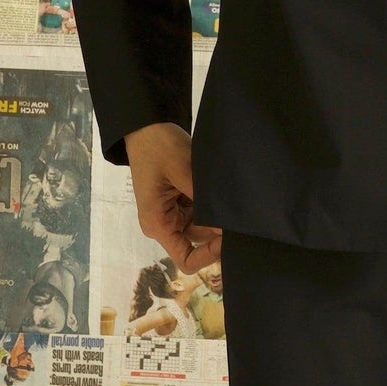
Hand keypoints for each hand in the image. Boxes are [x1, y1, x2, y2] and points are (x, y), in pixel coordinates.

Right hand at [125, 121, 220, 274]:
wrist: (147, 125)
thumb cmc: (158, 147)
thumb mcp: (183, 170)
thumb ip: (206, 200)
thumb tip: (230, 225)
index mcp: (158, 224)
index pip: (187, 260)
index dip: (210, 256)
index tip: (229, 238)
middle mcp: (165, 224)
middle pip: (199, 242)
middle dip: (218, 230)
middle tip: (239, 216)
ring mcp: (173, 213)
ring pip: (204, 225)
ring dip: (216, 214)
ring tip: (230, 199)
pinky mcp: (180, 201)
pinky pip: (201, 211)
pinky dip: (212, 204)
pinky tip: (221, 192)